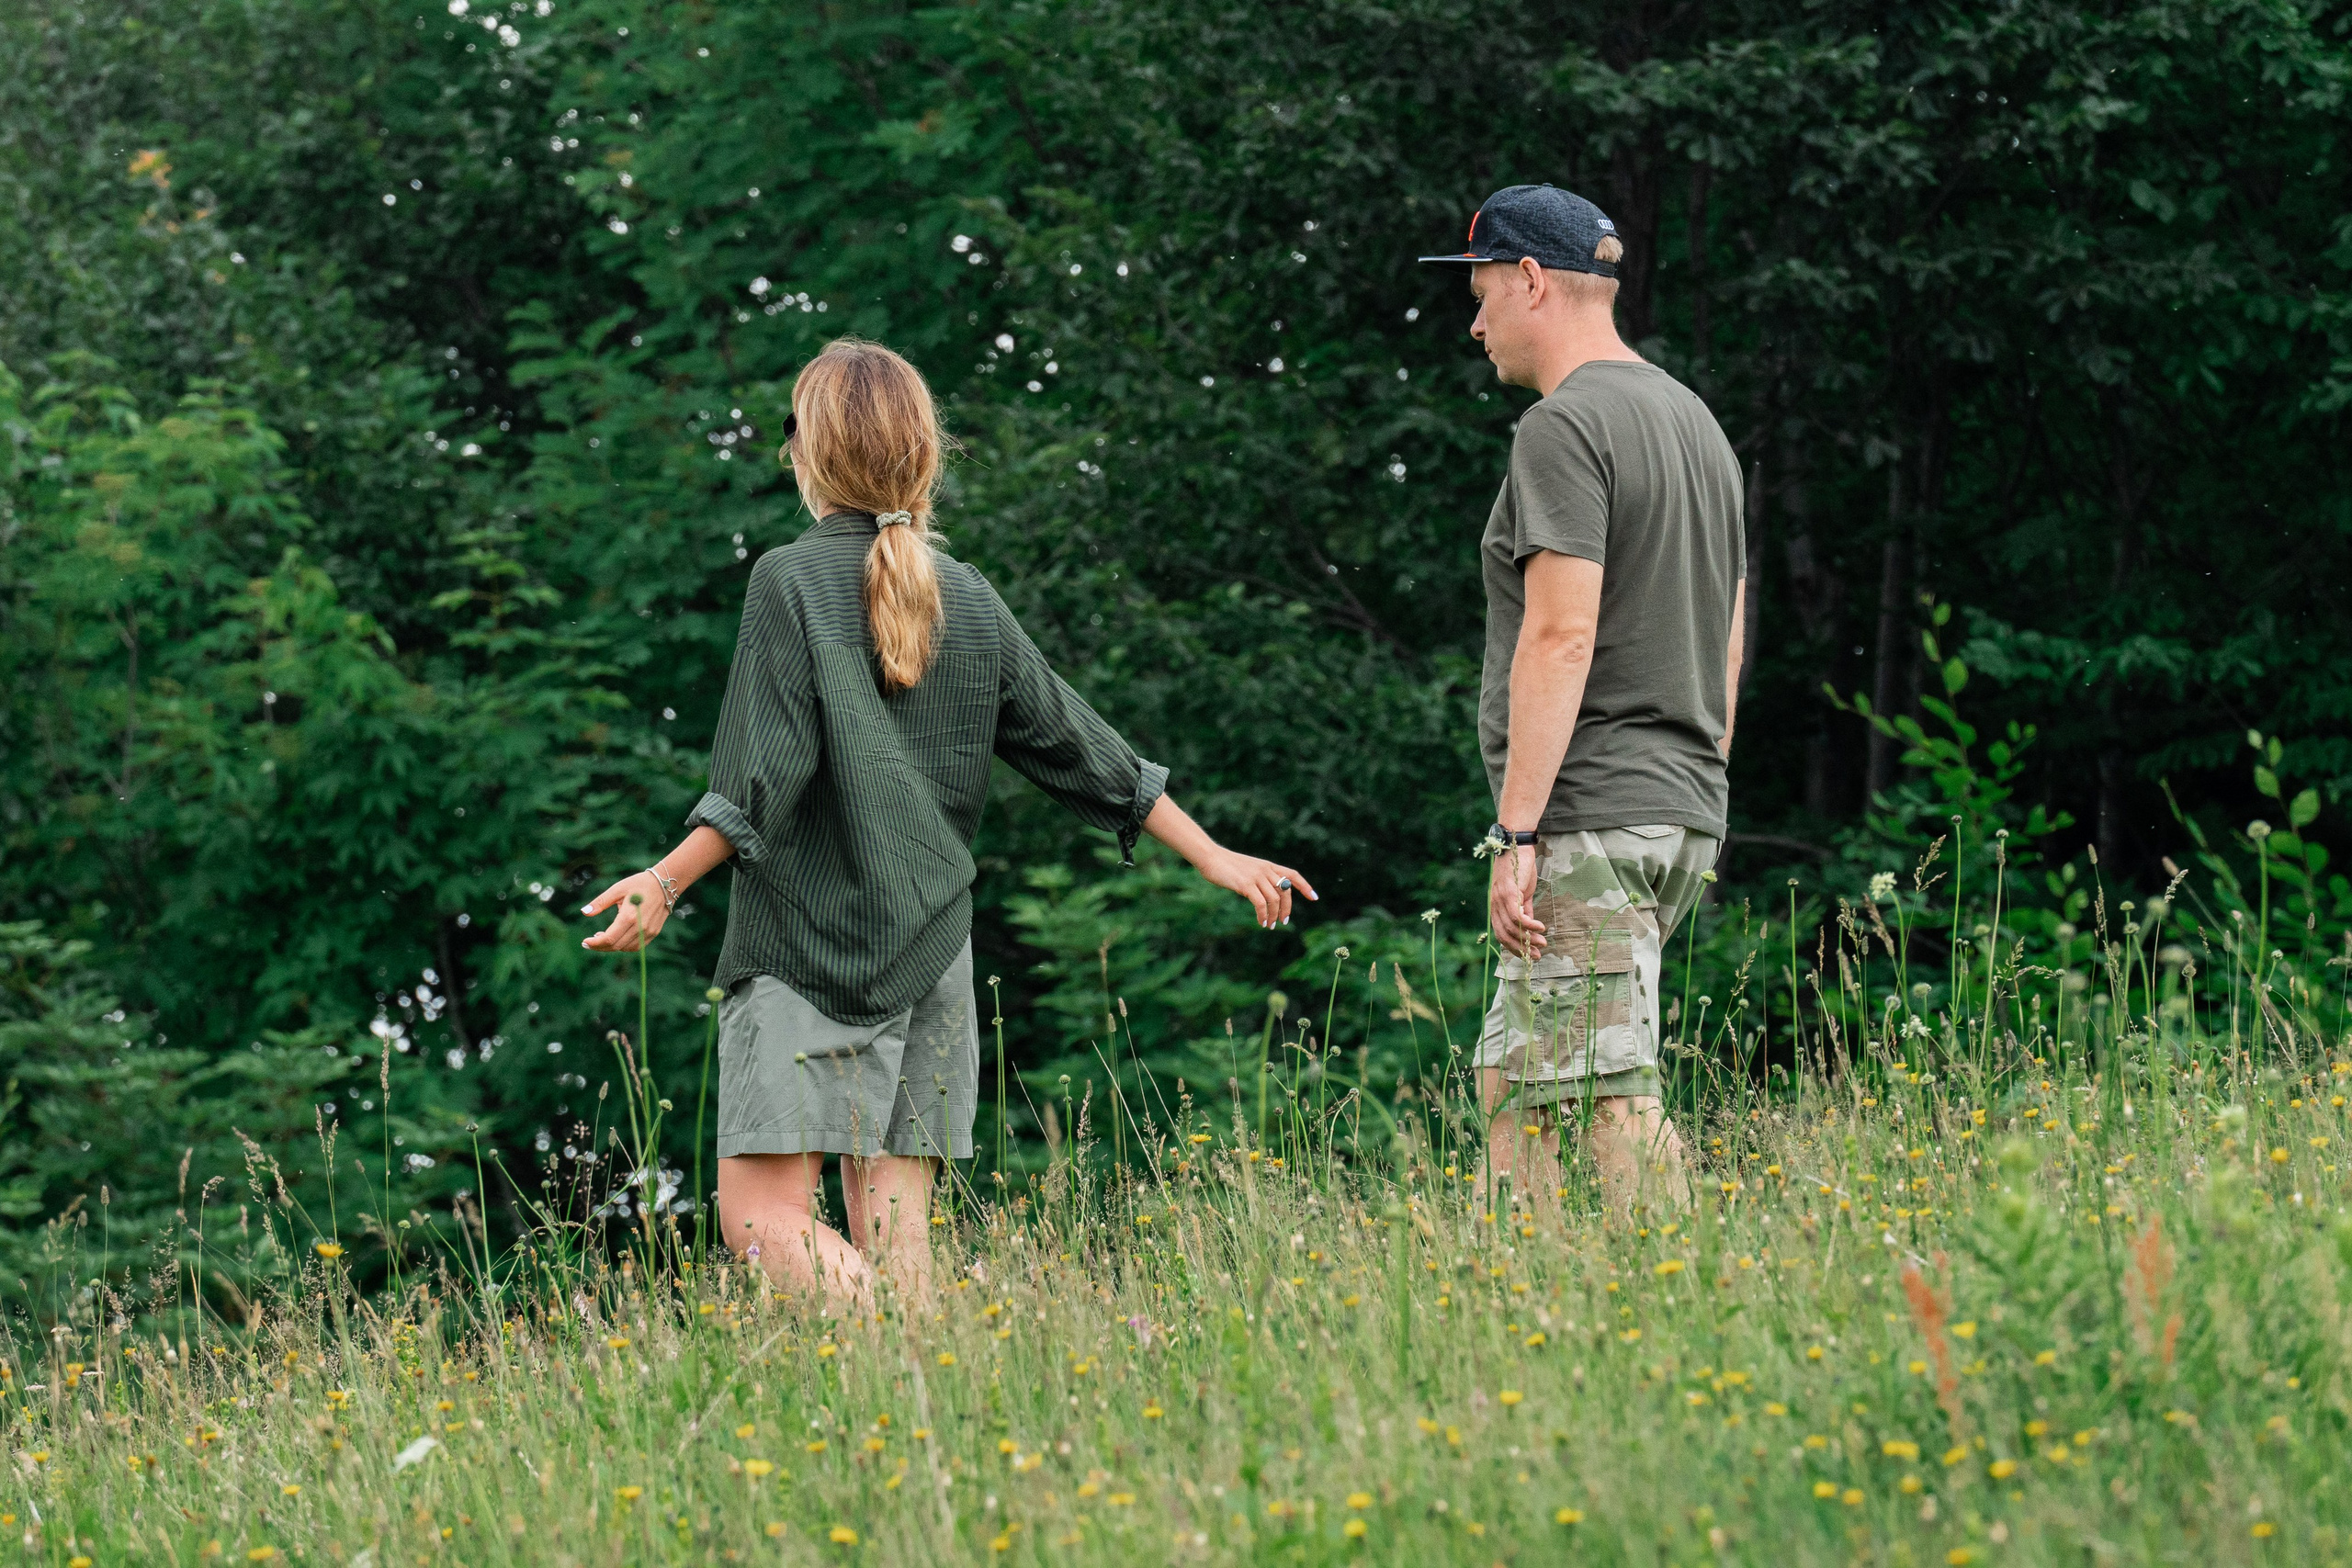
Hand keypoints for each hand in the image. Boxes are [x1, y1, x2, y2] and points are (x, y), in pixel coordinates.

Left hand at [581, 870, 673, 952]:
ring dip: (612, 947)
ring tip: (602, 938)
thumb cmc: (639, 884)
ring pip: (626, 948)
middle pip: (616, 946)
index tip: (584, 942)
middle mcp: (640, 927)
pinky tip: (617, 938)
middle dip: (600, 947)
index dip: (595, 944)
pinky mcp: (653, 932)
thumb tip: (584, 912)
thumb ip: (600, 902)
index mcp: (629, 916)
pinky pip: (637, 946)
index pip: (609, 938)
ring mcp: (648, 931)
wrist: (665, 885)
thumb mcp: (617, 889)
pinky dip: (624, 946)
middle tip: (589, 942)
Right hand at [1198, 850, 1317, 929]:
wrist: (1211, 857)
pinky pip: (1261, 904)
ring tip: (1270, 925)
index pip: (1292, 874)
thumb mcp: (1248, 869)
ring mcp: (1256, 876)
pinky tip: (1261, 922)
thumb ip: (1260, 878)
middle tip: (1283, 921)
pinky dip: (1263, 915)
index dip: (1305, 886)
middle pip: (1285, 891)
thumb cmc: (1226, 865)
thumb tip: (1267, 895)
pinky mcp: (1246, 885)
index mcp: (1268, 865)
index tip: (1314, 897)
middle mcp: (1265, 870)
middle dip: (1286, 909)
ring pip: (1274, 900)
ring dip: (1274, 915)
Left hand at [1489, 843, 1546, 959]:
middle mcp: (1494, 905)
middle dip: (1521, 948)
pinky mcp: (1508, 892)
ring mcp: (1500, 899)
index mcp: (1496, 907)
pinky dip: (1529, 925)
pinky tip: (1541, 928)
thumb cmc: (1520, 869)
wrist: (1517, 846)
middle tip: (1537, 955)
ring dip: (1529, 938)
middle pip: (1505, 934)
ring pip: (1512, 927)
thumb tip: (1529, 927)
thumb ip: (1525, 909)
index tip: (1529, 955)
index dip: (1514, 947)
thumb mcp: (1523, 893)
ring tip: (1543, 943)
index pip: (1501, 934)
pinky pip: (1517, 915)